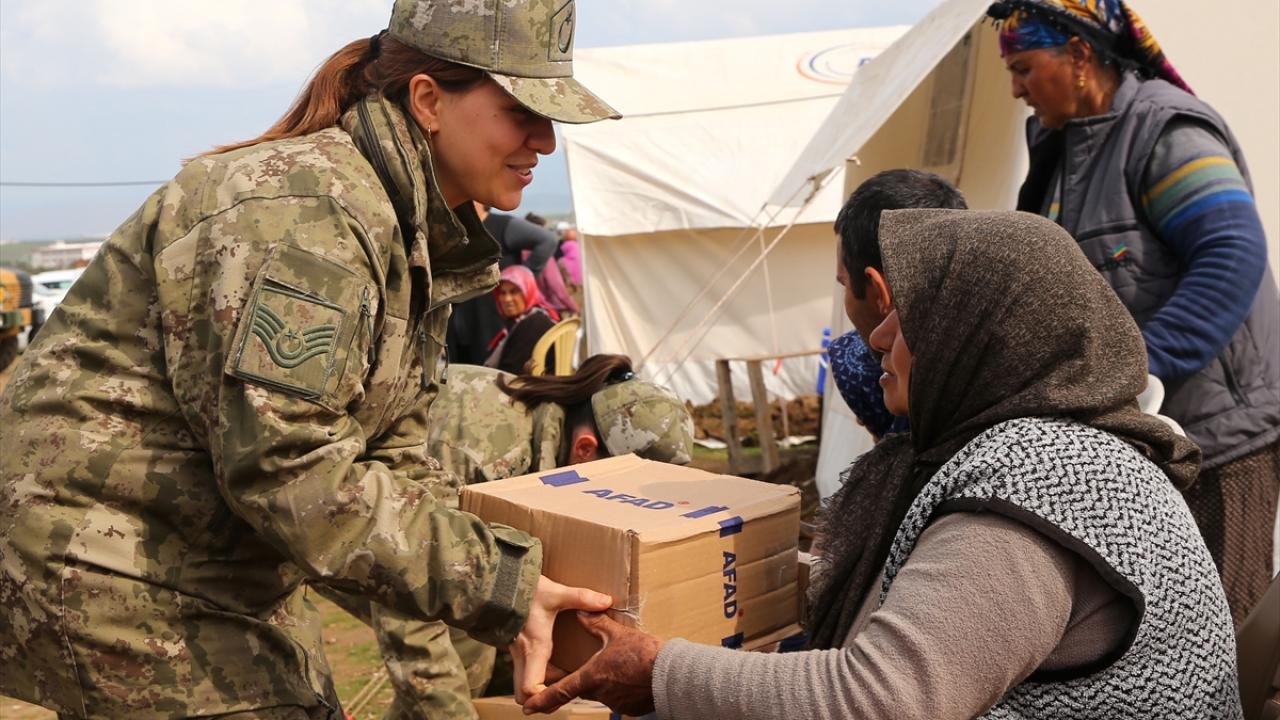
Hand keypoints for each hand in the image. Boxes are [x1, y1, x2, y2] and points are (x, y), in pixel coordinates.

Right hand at [510, 576, 611, 702]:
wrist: (496, 579)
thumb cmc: (524, 588)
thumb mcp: (555, 593)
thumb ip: (582, 598)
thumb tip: (606, 601)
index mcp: (533, 648)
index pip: (530, 689)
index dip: (544, 698)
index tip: (561, 695)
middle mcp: (522, 654)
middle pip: (523, 693)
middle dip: (541, 698)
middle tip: (562, 691)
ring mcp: (515, 650)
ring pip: (522, 681)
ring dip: (540, 684)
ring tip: (563, 676)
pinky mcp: (513, 644)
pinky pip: (522, 668)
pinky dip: (536, 672)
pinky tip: (552, 661)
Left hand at [523, 610, 662, 715]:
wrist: (672, 674)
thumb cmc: (644, 653)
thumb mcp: (617, 633)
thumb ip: (595, 623)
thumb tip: (581, 611)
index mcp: (591, 677)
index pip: (559, 692)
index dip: (540, 700)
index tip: (526, 706)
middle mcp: (600, 694)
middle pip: (583, 689)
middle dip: (584, 680)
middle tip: (593, 669)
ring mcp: (616, 704)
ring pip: (603, 693)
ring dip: (607, 682)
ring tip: (622, 669)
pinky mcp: (631, 709)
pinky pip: (620, 698)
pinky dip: (621, 689)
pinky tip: (633, 676)